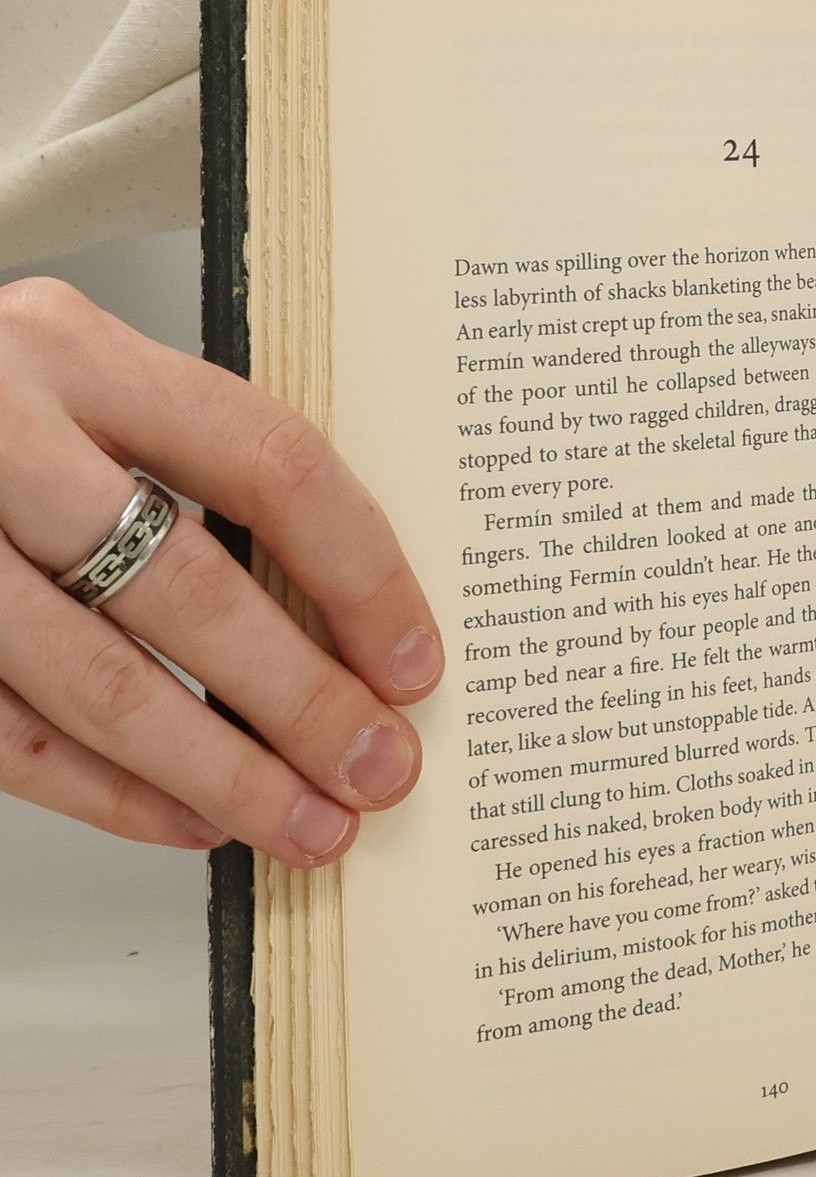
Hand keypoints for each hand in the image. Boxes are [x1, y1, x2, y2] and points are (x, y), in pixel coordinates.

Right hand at [0, 279, 441, 863]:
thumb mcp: (79, 391)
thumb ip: (188, 473)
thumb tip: (343, 627)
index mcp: (75, 353)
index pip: (268, 464)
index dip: (360, 577)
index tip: (413, 664)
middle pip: (186, 587)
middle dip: (303, 700)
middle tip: (378, 769)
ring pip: (95, 681)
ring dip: (219, 773)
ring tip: (304, 823)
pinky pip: (8, 737)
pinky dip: (109, 794)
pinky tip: (189, 818)